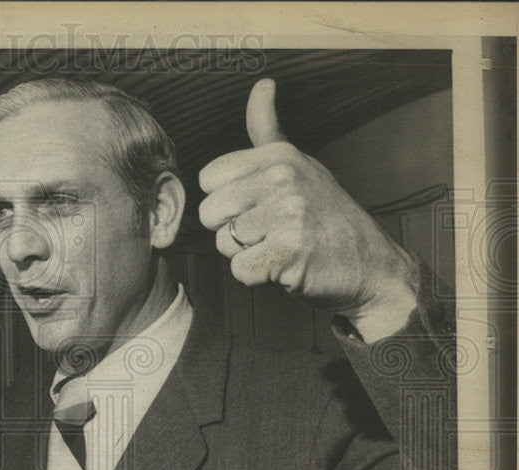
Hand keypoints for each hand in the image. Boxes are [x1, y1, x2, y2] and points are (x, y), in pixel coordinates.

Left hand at [198, 78, 417, 341]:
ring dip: (247, 254)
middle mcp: (283, 179)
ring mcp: (289, 215)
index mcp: (279, 156)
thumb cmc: (323, 215)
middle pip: (209, 214)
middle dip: (232, 230)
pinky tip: (284, 266)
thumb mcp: (298, 164)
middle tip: (270, 231)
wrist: (370, 263)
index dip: (226, 200)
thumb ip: (268, 129)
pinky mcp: (290, 252)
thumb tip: (263, 84)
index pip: (208, 179)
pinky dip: (257, 277)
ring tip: (280, 246)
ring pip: (223, 243)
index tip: (259, 205)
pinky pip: (240, 270)